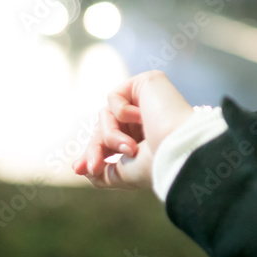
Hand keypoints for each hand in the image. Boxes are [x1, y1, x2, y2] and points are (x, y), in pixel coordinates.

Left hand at [72, 70, 194, 189]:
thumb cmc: (158, 163)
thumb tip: (83, 169)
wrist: (178, 148)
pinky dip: (121, 112)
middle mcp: (148, 116)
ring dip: (111, 136)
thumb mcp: (124, 174)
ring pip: (106, 115)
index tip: (78, 169)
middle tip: (92, 168)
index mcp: (147, 136)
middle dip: (96, 148)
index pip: (112, 139)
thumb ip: (104, 172)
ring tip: (130, 149)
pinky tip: (144, 118)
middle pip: (105, 127)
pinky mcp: (147, 82)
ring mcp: (147, 99)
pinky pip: (114, 97)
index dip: (94, 152)